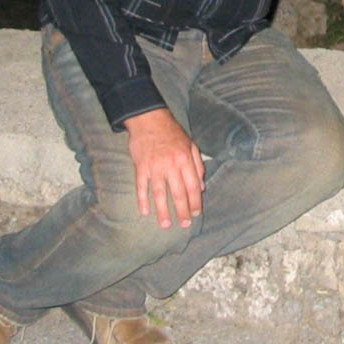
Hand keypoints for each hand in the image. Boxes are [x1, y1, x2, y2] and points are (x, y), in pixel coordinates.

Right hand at [123, 108, 205, 229]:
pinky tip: (145, 212)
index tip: (196, 214)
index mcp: (185, 159)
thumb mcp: (191, 145)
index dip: (195, 202)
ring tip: (166, 225)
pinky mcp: (141, 166)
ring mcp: (155, 166)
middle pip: (178, 193)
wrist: (150, 119)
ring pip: (160, 193)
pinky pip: (141, 186)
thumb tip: (202, 187)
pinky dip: (142, 200)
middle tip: (184, 224)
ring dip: (163, 210)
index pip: (193, 186)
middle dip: (182, 211)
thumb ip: (198, 166)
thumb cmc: (172, 133)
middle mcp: (171, 164)